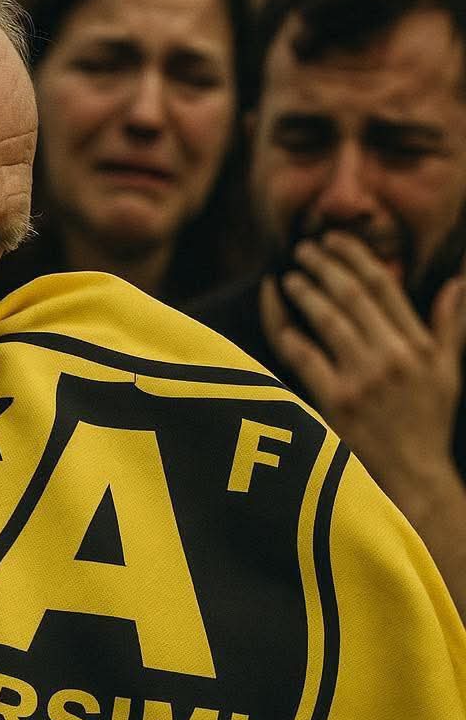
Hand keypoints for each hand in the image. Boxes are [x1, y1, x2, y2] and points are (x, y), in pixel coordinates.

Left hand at [260, 231, 465, 504]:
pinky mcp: (336, 401)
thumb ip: (449, 326)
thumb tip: (458, 281)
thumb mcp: (448, 374)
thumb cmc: (426, 427)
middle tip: (305, 247)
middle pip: (353, 295)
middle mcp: (394, 357)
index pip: (385, 287)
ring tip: (289, 272)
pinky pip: (302, 352)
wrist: (413, 480)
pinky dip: (284, 325)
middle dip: (326, 265)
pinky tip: (272, 304)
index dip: (357, 256)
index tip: (336, 239)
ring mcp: (364, 378)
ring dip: (305, 289)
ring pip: (328, 318)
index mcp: (421, 346)